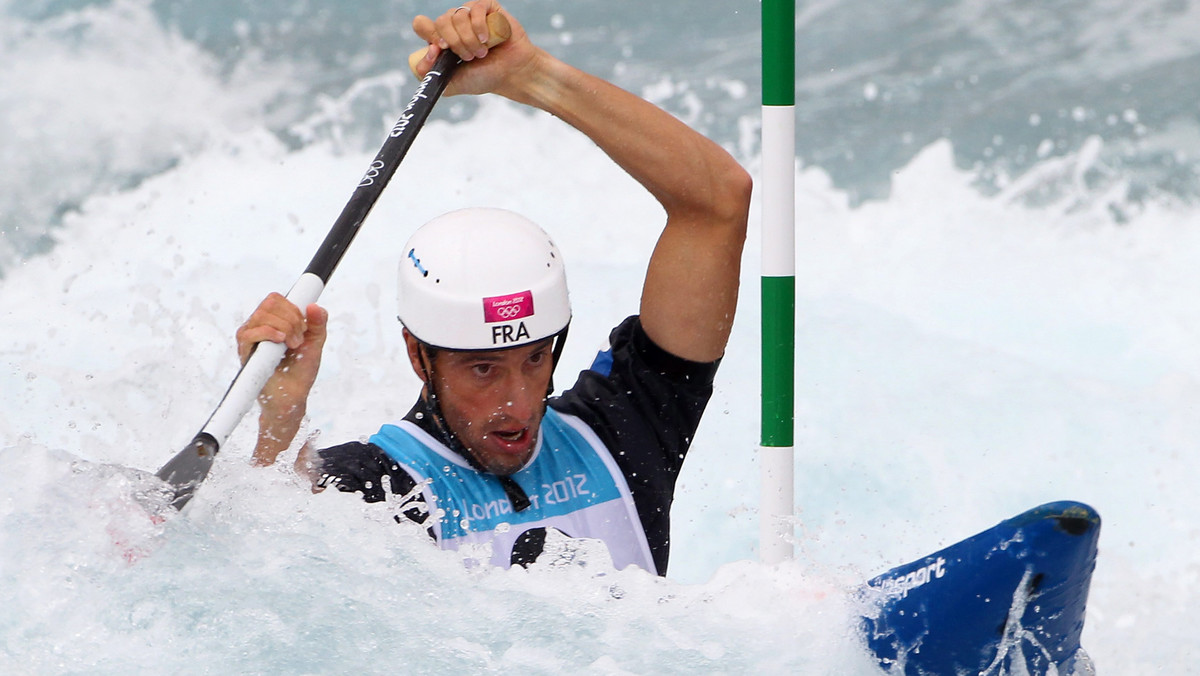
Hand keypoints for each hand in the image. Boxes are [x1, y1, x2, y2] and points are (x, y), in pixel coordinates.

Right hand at [236, 293, 327, 463]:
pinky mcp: (244, 352)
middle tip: (300, 339)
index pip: (275, 299)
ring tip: (293, 345)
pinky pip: (249, 333)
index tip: (305, 326)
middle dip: (291, 318)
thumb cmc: (300, 371)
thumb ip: (318, 323)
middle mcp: (259, 327)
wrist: (293, 396)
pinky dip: (268, 333)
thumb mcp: (315, 343)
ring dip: (284, 328)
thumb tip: (315, 305)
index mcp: (274, 322)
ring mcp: (250, 339)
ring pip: (261, 315)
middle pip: (269, 303)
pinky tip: (281, 342)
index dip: (292, 308)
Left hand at [411, 1, 539, 97]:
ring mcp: (470, 14)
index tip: (439, 49)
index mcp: (442, 38)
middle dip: (454, 43)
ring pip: (457, 16)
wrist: (512, 73)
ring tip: (481, 52)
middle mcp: (454, 24)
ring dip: (469, 39)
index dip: (428, 34)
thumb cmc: (485, 77)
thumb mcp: (454, 83)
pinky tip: (486, 40)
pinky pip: (475, 9)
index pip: (422, 25)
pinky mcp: (487, 8)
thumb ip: (432, 76)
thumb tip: (423, 57)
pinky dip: (479, 26)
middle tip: (468, 58)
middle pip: (440, 21)